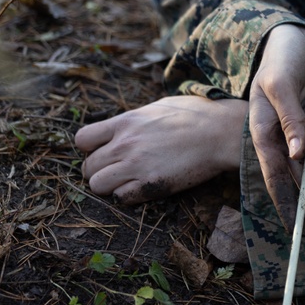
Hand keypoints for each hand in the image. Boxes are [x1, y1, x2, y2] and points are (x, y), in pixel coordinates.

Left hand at [75, 96, 248, 203]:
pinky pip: (121, 198)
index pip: (82, 140)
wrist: (222, 132)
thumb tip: (127, 125)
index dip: (91, 149)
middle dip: (99, 171)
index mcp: (125, 122)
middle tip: (117, 172)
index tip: (105, 151)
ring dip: (109, 186)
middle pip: (88, 167)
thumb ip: (136, 118)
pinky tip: (142, 188)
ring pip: (97, 185)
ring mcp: (136, 165)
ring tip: (127, 182)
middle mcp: (124, 144)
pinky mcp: (151, 184)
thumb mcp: (159, 106)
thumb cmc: (198, 114)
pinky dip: (127, 196)